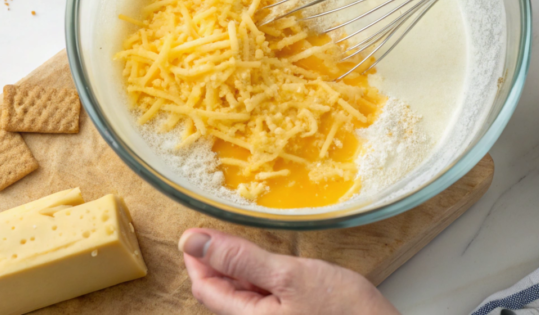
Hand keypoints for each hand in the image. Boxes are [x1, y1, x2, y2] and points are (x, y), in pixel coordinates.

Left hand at [179, 228, 399, 314]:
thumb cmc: (345, 314)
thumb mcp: (288, 275)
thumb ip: (239, 258)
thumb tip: (193, 242)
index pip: (205, 288)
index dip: (196, 257)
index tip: (194, 231)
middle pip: (222, 293)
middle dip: (219, 262)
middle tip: (221, 231)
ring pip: (244, 297)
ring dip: (241, 270)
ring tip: (247, 246)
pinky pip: (265, 302)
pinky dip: (262, 281)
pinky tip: (273, 268)